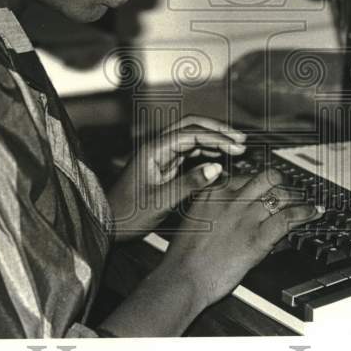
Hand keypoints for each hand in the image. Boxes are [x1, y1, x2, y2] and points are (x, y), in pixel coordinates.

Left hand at [106, 115, 247, 240]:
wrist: (109, 224)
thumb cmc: (130, 214)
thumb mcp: (161, 201)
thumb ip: (189, 183)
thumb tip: (217, 167)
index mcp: (154, 149)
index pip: (191, 133)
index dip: (217, 138)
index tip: (238, 147)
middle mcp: (158, 146)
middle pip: (192, 126)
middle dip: (218, 130)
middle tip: (241, 141)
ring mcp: (161, 154)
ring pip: (192, 137)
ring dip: (214, 139)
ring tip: (237, 148)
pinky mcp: (164, 164)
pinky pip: (189, 151)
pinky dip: (206, 151)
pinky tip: (220, 158)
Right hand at [160, 169, 323, 307]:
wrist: (182, 278)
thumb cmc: (184, 256)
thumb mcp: (196, 218)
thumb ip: (215, 207)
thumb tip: (234, 206)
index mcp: (213, 191)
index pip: (246, 176)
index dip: (260, 183)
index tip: (267, 187)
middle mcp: (231, 199)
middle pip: (267, 177)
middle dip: (281, 183)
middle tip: (288, 192)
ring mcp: (245, 217)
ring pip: (281, 195)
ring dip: (296, 198)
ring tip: (304, 202)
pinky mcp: (257, 238)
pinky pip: (288, 218)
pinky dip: (305, 213)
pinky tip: (314, 213)